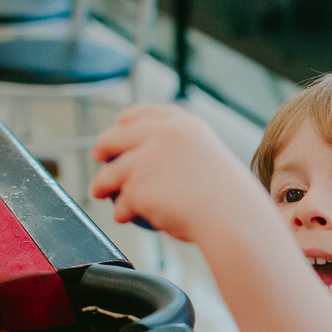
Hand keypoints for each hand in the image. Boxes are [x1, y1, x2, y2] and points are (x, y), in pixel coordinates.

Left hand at [90, 105, 257, 242]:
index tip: (117, 129)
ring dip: (102, 183)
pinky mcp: (138, 185)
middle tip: (98, 157)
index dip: (124, 123)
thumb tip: (156, 161)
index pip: (143, 114)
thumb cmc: (228, 197)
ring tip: (99, 192)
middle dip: (103, 146)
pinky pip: (121, 200)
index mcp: (183, 124)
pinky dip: (121, 210)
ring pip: (112, 172)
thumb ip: (181, 152)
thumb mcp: (207, 158)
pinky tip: (123, 216)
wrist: (232, 217)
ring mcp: (148, 158)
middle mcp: (163, 134)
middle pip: (118, 137)